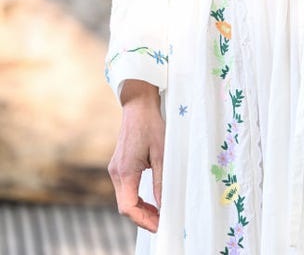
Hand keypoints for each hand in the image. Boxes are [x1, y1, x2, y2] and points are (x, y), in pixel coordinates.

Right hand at [108, 80, 164, 232]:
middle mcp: (115, 172)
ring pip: (123, 198)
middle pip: (124, 206)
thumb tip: (163, 205)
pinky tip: (149, 199)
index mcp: (124, 171)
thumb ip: (161, 181)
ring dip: (139, 208)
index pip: (128, 207)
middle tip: (161, 221)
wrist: (138, 104)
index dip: (143, 220)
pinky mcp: (118, 164)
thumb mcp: (161, 153)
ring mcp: (115, 168)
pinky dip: (135, 197)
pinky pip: (124, 188)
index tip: (159, 225)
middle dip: (142, 217)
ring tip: (158, 212)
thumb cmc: (151, 125)